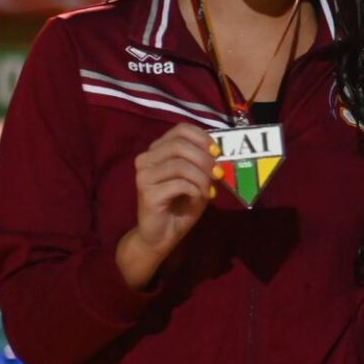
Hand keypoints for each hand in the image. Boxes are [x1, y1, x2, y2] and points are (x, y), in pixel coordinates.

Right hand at [116, 123, 219, 287]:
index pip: (180, 129)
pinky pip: (179, 184)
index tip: (218, 152)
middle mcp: (146, 159)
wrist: (163, 234)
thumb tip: (220, 152)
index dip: (202, 137)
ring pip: (180, 165)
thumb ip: (205, 163)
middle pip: (179, 145)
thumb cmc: (181, 204)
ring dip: (201, 177)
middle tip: (218, 173)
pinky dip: (195, 190)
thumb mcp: (198, 179)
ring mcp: (143, 175)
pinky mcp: (147, 193)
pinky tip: (198, 198)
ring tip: (209, 190)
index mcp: (157, 150)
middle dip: (205, 158)